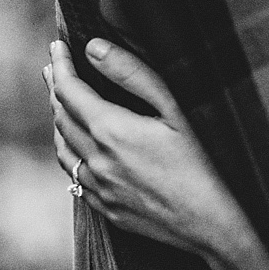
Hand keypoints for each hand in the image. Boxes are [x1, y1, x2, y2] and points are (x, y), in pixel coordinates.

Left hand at [46, 38, 251, 267]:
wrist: (213, 223)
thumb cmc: (204, 161)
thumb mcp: (176, 108)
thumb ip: (133, 74)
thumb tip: (94, 48)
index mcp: (111, 131)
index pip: (70, 91)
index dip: (61, 66)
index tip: (58, 46)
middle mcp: (96, 160)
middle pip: (62, 117)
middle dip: (57, 89)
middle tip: (55, 68)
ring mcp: (99, 188)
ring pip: (63, 148)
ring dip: (59, 121)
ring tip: (63, 103)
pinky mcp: (106, 208)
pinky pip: (76, 175)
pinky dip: (71, 152)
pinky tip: (79, 146)